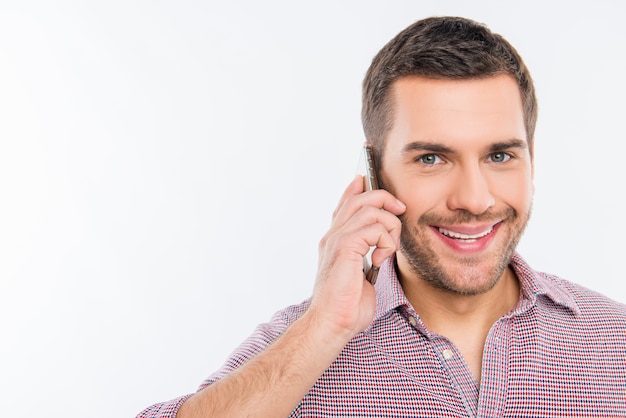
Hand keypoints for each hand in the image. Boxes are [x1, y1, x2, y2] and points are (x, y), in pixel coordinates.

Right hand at [308, 175, 405, 342]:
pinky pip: (373, 227)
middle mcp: (333, 235)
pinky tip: (380, 259)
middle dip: (384, 198)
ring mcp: (336, 240)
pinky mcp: (345, 248)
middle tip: (400, 211)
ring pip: (369, 208)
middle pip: (359, 197)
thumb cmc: (347, 305)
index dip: (358, 186)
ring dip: (389, 226)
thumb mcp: (361, 274)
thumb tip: (382, 246)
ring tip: (389, 248)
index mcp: (335, 240)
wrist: (332, 323)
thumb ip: (367, 255)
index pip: (346, 202)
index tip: (369, 179)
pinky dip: (385, 241)